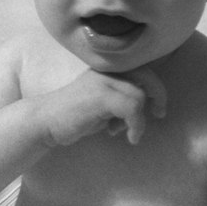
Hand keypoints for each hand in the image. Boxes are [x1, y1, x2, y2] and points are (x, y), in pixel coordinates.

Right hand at [37, 66, 166, 146]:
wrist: (47, 120)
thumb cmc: (76, 114)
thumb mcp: (104, 101)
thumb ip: (122, 97)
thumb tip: (146, 104)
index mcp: (110, 69)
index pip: (142, 68)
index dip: (155, 86)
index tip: (157, 106)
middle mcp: (108, 70)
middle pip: (146, 75)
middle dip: (158, 94)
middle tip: (159, 114)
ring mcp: (103, 81)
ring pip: (139, 96)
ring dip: (140, 120)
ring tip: (130, 133)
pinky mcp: (100, 96)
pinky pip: (131, 108)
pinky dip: (136, 124)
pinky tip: (130, 136)